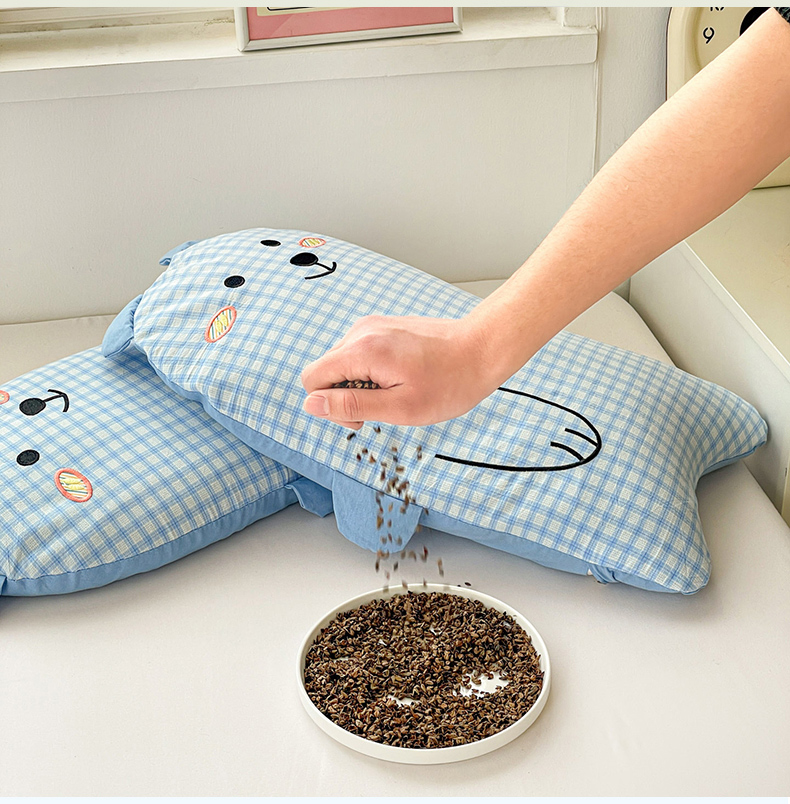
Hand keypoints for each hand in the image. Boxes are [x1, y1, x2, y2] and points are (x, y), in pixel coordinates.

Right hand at [300, 314, 496, 427]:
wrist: (482, 349)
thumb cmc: (449, 383)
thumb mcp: (400, 407)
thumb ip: (351, 405)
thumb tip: (311, 405)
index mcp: (362, 350)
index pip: (312, 379)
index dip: (329, 405)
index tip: (362, 416)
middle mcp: (362, 331)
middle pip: (325, 371)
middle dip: (345, 396)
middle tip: (385, 408)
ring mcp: (373, 326)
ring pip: (343, 363)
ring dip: (360, 384)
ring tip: (396, 391)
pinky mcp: (384, 326)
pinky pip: (360, 353)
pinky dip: (372, 371)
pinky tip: (401, 378)